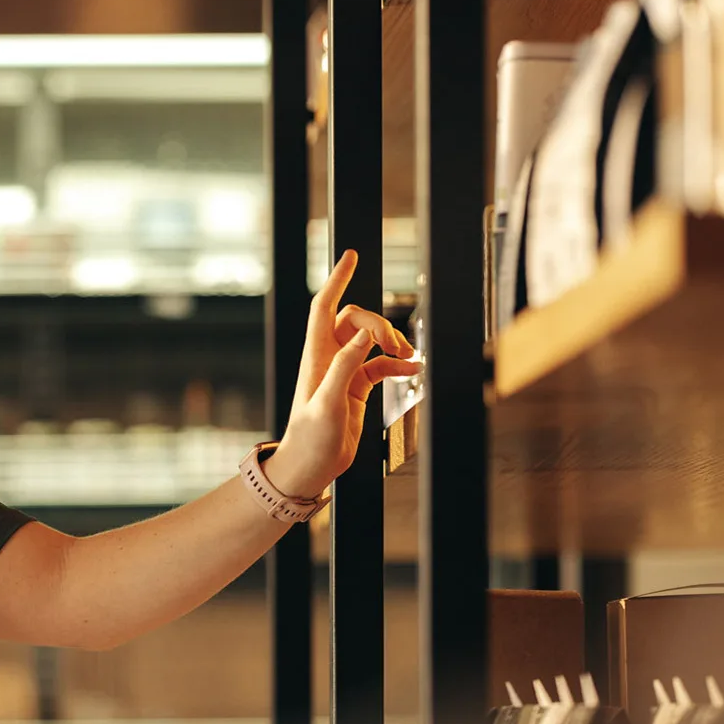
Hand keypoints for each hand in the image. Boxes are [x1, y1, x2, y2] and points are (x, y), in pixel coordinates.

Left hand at [267, 249, 425, 497]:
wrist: (310, 467)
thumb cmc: (310, 439)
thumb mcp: (327, 403)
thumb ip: (345, 367)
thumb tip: (365, 335)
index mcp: (316, 356)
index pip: (324, 306)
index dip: (337, 280)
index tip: (351, 256)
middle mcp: (329, 359)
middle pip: (355, 319)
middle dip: (379, 324)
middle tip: (396, 345)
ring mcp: (344, 372)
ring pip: (371, 340)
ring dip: (393, 342)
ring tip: (410, 357)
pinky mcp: (357, 387)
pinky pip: (381, 365)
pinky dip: (398, 365)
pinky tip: (414, 370)